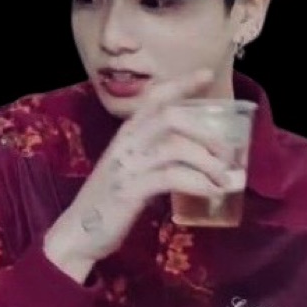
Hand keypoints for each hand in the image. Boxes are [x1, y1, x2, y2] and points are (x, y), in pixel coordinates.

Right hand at [44, 68, 231, 280]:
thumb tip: (195, 152)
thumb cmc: (110, 198)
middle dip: (204, 131)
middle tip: (227, 152)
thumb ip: (155, 153)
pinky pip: (171, 177)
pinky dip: (198, 183)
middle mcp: (127, 142)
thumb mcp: (131, 166)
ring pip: (175, 147)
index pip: (155, 98)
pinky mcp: (130, 190)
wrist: (79, 231)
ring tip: (224, 179)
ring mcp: (128, 165)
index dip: (181, 84)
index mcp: (128, 133)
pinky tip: (211, 192)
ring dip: (207, 162)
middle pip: (170, 117)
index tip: (206, 74)